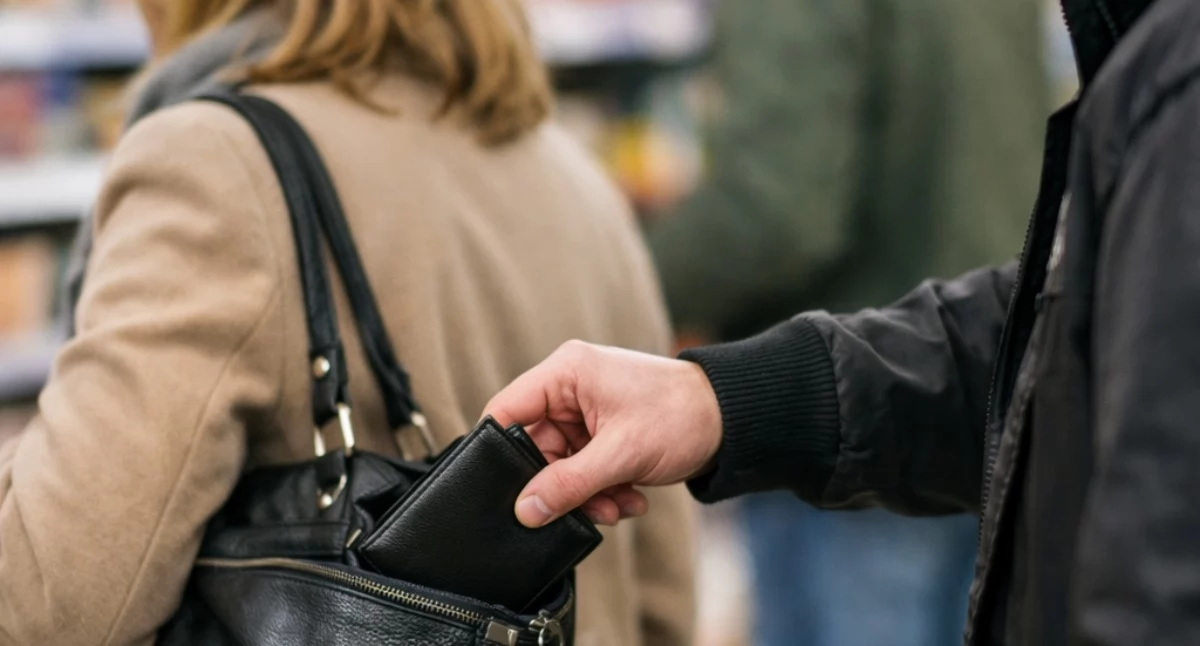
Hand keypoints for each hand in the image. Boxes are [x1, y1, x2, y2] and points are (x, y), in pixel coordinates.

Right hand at [484, 341, 722, 527]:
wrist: (732, 422)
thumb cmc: (682, 416)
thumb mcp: (621, 455)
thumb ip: (568, 483)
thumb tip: (525, 509)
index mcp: (567, 372)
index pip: (507, 409)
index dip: (498, 449)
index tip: (502, 489)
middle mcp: (571, 387)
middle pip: (535, 446)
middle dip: (561, 484)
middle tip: (585, 506)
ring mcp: (587, 411)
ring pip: (562, 464)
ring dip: (587, 493)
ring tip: (617, 504)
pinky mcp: (603, 432)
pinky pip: (584, 468)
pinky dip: (602, 489)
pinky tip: (629, 497)